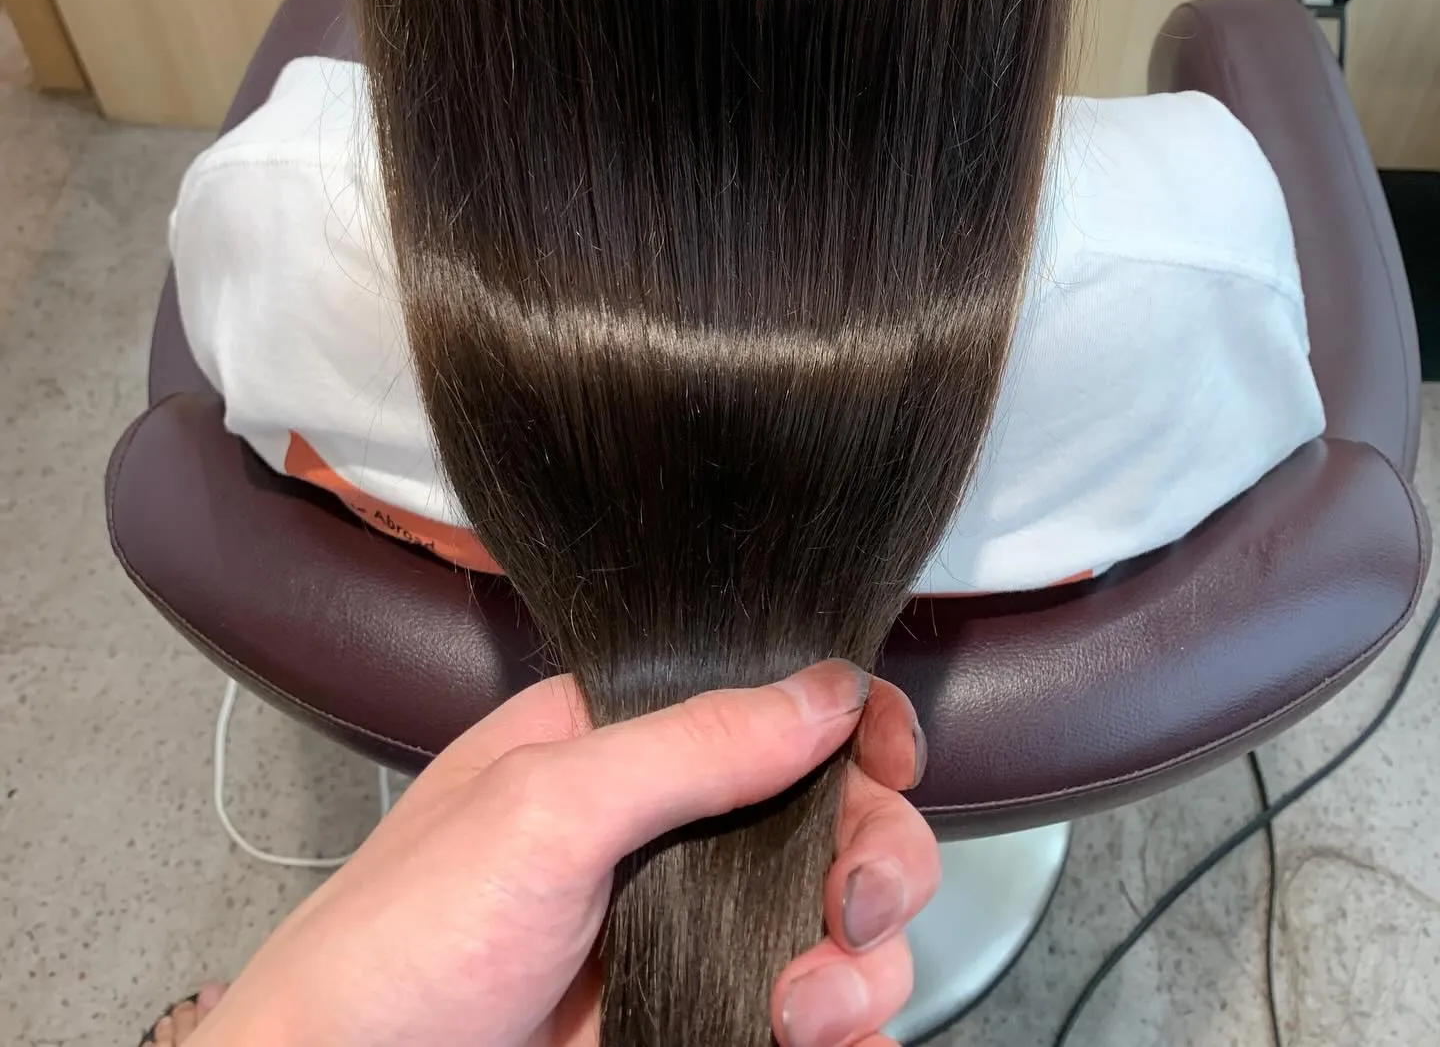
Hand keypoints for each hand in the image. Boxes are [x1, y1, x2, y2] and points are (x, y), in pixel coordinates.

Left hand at [197, 660, 937, 1046]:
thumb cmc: (400, 941)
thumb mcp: (544, 808)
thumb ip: (691, 745)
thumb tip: (826, 689)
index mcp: (623, 745)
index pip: (769, 705)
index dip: (849, 723)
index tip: (888, 757)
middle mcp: (669, 835)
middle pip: (833, 821)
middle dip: (874, 860)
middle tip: (849, 907)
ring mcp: (687, 936)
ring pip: (839, 932)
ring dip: (857, 969)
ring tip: (801, 1012)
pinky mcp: (694, 1021)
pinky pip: (815, 1024)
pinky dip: (848, 1035)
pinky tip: (822, 1043)